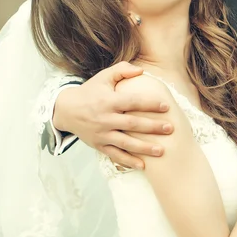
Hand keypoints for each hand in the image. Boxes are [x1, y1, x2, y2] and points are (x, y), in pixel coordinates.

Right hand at [53, 62, 173, 168]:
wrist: (66, 110)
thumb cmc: (90, 91)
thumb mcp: (104, 77)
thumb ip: (122, 70)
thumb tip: (142, 70)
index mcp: (108, 101)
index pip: (133, 102)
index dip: (150, 104)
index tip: (166, 106)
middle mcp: (105, 119)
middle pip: (132, 124)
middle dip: (152, 127)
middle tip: (170, 128)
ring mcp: (102, 134)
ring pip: (126, 143)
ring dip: (144, 148)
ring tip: (162, 150)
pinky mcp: (99, 145)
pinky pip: (115, 155)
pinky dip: (128, 161)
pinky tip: (143, 166)